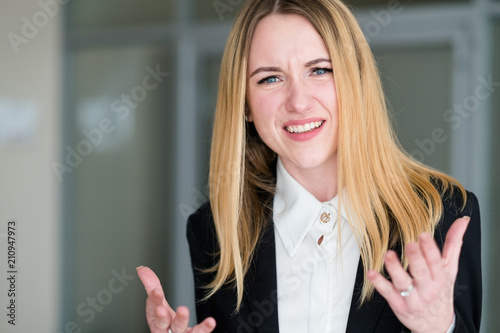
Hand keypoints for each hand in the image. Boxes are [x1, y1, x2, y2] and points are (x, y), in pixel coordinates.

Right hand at [137, 266, 215, 332]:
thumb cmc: (166, 322)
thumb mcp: (158, 303)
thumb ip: (151, 285)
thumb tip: (142, 268)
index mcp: (156, 318)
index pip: (153, 307)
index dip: (154, 300)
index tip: (156, 291)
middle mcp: (165, 328)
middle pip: (162, 323)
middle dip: (161, 316)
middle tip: (161, 309)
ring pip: (178, 328)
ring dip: (181, 320)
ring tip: (183, 310)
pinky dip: (204, 328)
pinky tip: (210, 321)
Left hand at [367, 216, 469, 332]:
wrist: (436, 325)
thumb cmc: (440, 291)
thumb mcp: (450, 268)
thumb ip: (453, 243)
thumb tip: (463, 221)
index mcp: (440, 277)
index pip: (435, 262)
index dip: (430, 249)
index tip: (423, 235)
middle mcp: (427, 288)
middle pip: (421, 272)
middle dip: (416, 258)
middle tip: (410, 244)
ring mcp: (412, 298)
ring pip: (403, 283)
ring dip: (395, 269)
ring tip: (388, 255)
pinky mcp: (398, 305)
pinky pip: (388, 294)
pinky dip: (379, 284)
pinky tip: (371, 273)